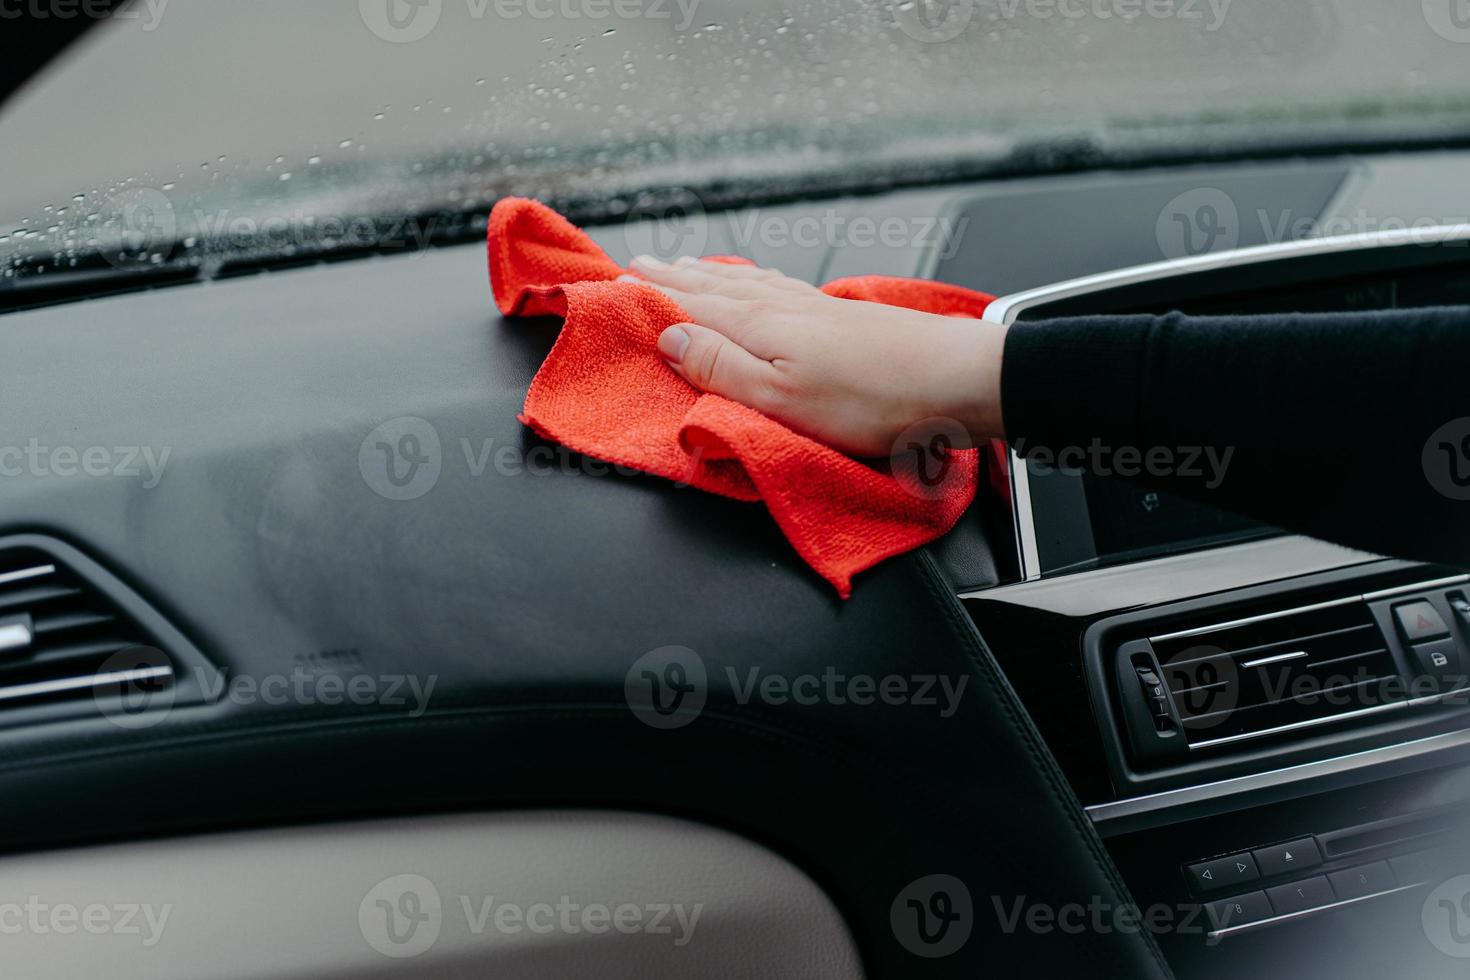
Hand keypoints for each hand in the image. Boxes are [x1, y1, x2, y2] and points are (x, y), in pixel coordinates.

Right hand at [625, 255, 1008, 457]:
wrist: (954, 379)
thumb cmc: (873, 400)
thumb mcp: (781, 399)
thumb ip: (720, 367)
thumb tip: (666, 337)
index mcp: (757, 327)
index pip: (685, 305)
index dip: (645, 296)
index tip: (607, 285)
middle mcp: (779, 307)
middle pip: (710, 286)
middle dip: (668, 277)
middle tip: (632, 266)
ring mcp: (811, 307)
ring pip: (742, 282)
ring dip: (705, 274)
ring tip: (679, 266)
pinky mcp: (838, 315)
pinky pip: (774, 286)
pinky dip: (747, 278)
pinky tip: (753, 279)